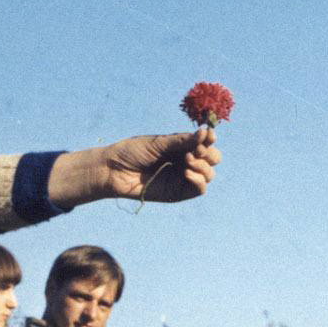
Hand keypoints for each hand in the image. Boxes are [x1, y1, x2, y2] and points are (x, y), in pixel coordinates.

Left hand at [47, 126, 217, 207]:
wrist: (114, 170)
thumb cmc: (132, 152)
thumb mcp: (158, 142)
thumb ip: (182, 141)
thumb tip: (206, 133)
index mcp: (181, 146)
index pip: (206, 142)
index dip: (210, 139)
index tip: (207, 135)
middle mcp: (185, 161)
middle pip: (213, 158)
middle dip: (209, 153)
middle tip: (194, 151)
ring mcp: (183, 177)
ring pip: (209, 174)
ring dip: (203, 166)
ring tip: (186, 161)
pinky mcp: (178, 193)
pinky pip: (199, 189)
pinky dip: (198, 180)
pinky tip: (187, 173)